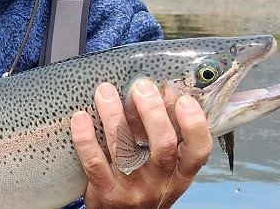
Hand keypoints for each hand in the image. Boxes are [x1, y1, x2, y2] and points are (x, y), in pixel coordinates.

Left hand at [71, 80, 211, 207]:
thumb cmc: (149, 185)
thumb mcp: (168, 168)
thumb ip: (168, 135)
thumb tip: (160, 90)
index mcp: (180, 172)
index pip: (198, 150)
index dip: (194, 125)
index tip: (184, 101)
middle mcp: (160, 180)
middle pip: (163, 146)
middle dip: (153, 113)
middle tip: (141, 87)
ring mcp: (132, 187)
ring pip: (125, 150)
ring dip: (114, 117)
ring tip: (105, 91)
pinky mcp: (105, 191)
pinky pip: (94, 163)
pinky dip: (86, 139)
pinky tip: (81, 118)